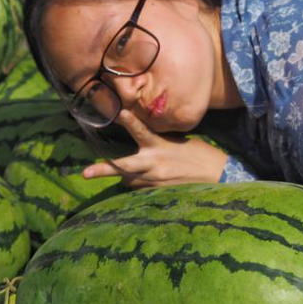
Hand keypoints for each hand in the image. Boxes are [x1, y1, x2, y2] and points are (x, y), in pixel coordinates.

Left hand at [82, 108, 228, 188]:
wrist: (217, 174)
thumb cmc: (197, 153)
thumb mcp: (176, 141)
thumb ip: (155, 140)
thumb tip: (139, 141)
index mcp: (159, 145)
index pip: (140, 130)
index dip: (128, 120)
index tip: (117, 111)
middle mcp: (155, 163)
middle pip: (123, 167)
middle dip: (103, 169)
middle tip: (85, 173)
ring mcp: (156, 180)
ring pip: (129, 180)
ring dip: (126, 175)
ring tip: (132, 170)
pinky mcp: (160, 192)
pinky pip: (140, 188)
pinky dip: (138, 183)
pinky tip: (147, 179)